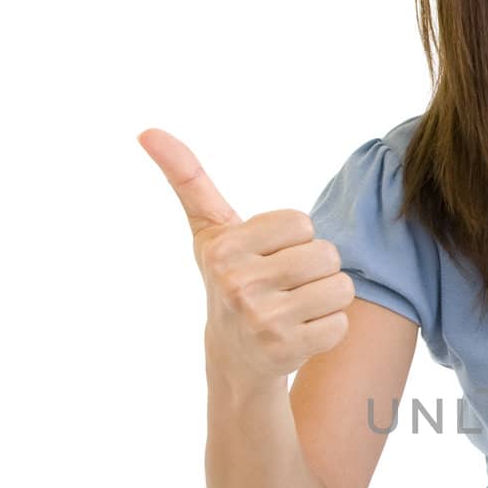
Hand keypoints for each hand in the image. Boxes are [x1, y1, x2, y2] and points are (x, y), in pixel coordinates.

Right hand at [137, 127, 354, 383]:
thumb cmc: (229, 278)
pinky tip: (300, 333)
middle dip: (316, 268)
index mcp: (223, 248)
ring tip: (296, 307)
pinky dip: (329, 329)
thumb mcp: (208, 230)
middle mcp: (238, 283)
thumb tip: (147, 130)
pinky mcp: (286, 350)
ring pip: (340, 288)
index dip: (295, 239)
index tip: (270, 256)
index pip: (302, 223)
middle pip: (327, 254)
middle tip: (286, 286)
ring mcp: (261, 320)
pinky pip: (340, 324)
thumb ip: (188, 178)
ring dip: (327, 298)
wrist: (234, 357)